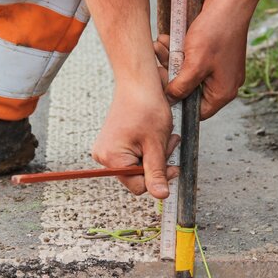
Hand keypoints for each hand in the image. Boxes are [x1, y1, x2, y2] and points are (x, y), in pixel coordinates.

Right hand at [92, 83, 178, 198]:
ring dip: (155, 155)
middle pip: (137, 176)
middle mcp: (104, 156)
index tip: (172, 165)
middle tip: (169, 145)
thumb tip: (161, 195)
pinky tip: (155, 136)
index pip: (138, 186)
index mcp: (112, 158)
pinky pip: (134, 155)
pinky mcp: (114, 142)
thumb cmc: (146, 107)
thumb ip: (157, 172)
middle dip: (157, 163)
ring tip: (164, 137)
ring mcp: (108, 149)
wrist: (138, 83)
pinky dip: (148, 148)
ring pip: (138, 165)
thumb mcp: (156, 144)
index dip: (158, 178)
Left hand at [164, 1, 249, 119]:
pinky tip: (167, 40)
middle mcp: (223, 83)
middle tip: (158, 64)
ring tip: (160, 46)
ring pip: (189, 73)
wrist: (230, 1)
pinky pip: (193, 60)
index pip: (196, 111)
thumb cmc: (216, 32)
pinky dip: (180, 52)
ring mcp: (220, 69)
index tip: (163, 90)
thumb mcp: (194, 63)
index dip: (177, 103)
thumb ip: (181, 87)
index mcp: (223, 92)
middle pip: (190, 91)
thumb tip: (170, 99)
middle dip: (171, 76)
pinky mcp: (215, 56)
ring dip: (172, 61)